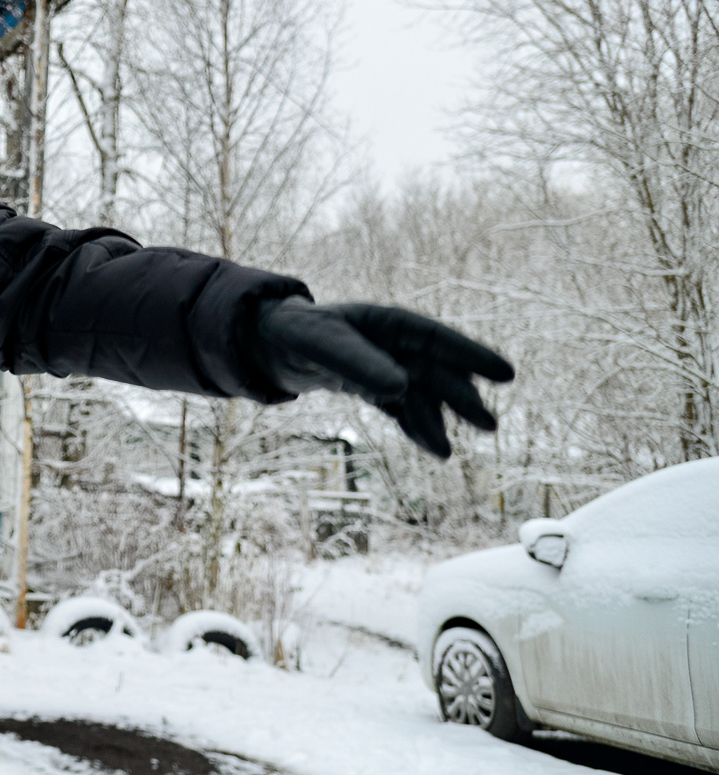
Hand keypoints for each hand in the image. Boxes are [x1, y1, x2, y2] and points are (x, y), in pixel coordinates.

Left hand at [253, 298, 514, 458]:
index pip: (437, 338)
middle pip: (435, 371)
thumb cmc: (297, 334)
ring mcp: (385, 366)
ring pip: (421, 395)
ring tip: (445, 453)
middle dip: (461, 397)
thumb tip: (401, 388)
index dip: (472, 355)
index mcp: (388, 322)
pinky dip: (415, 426)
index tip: (506, 374)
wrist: (269, 344)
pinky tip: (433, 448)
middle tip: (488, 425)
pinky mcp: (373, 388)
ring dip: (437, 420)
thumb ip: (358, 364)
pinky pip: (402, 408)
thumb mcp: (323, 345)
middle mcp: (393, 344)